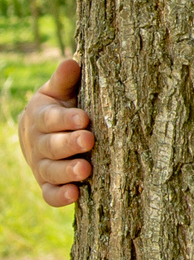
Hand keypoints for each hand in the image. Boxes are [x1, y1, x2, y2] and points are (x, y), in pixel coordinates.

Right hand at [18, 59, 93, 206]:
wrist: (43, 133)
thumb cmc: (61, 107)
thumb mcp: (60, 92)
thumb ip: (65, 81)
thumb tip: (71, 62)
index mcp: (41, 117)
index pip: (50, 118)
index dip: (65, 119)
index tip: (83, 118)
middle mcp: (39, 143)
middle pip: (51, 146)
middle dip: (68, 144)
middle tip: (88, 140)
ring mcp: (42, 166)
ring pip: (50, 171)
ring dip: (66, 172)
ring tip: (84, 171)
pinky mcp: (48, 184)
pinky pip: (50, 194)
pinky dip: (59, 197)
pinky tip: (74, 195)